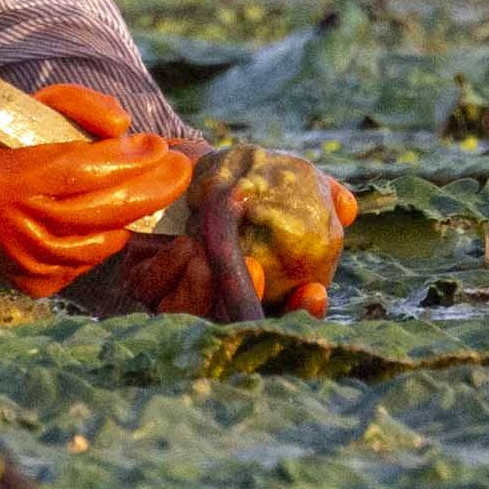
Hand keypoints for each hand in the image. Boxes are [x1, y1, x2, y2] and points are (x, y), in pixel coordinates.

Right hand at [0, 82, 189, 293]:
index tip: (157, 145)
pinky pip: (87, 261)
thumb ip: (71, 105)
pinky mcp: (36, 283)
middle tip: (179, 170)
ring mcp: (27, 263)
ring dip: (130, 214)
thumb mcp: (17, 112)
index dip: (126, 160)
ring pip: (102, 241)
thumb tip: (122, 126)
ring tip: (144, 189)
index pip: (82, 171)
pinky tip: (105, 216)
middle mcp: (17, 229)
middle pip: (102, 211)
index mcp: (8, 182)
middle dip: (150, 189)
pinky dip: (103, 237)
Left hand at [68, 144, 353, 322]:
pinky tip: (184, 248)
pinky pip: (153, 293)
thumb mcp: (279, 179)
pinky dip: (169, 274)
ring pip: (190, 317)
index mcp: (259, 291)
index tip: (314, 291)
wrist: (176, 161)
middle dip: (249, 305)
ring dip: (203, 292)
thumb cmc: (235, 177)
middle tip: (259, 271)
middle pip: (237, 327)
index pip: (288, 319)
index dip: (304, 314)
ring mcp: (178, 299)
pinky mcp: (141, 284)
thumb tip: (347, 207)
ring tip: (208, 257)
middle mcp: (218, 303)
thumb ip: (318, 191)